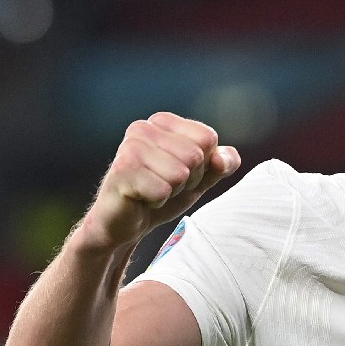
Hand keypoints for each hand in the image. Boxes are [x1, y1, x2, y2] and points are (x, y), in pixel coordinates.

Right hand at [80, 112, 240, 250]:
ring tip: (152, 191)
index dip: (202, 164)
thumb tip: (223, 158)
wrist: (126, 223)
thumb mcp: (201, 177)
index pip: (208, 138)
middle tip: (164, 185)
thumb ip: (222, 163)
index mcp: (162, 121)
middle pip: (196, 156)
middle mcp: (143, 128)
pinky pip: (163, 190)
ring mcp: (130, 147)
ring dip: (172, 191)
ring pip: (181, 174)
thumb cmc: (162, 193)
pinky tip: (141, 199)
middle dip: (188, 180)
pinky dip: (158, 202)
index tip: (179, 173)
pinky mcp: (122, 171)